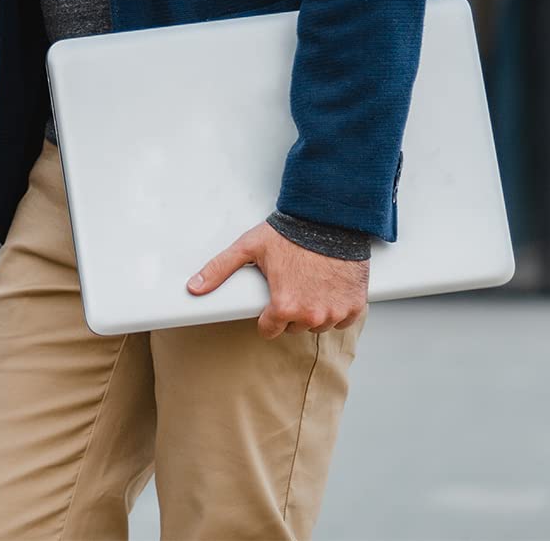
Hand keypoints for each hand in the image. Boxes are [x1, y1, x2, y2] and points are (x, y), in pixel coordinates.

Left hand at [187, 220, 367, 339]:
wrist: (329, 219)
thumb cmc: (290, 232)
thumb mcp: (249, 247)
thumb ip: (220, 269)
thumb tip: (194, 287)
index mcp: (284, 306)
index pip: (269, 330)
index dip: (267, 315)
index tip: (270, 302)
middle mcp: (311, 315)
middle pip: (294, 327)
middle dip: (290, 310)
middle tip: (290, 284)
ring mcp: (335, 313)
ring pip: (318, 325)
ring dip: (313, 310)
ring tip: (308, 282)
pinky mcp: (355, 306)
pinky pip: (342, 320)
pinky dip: (336, 307)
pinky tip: (328, 287)